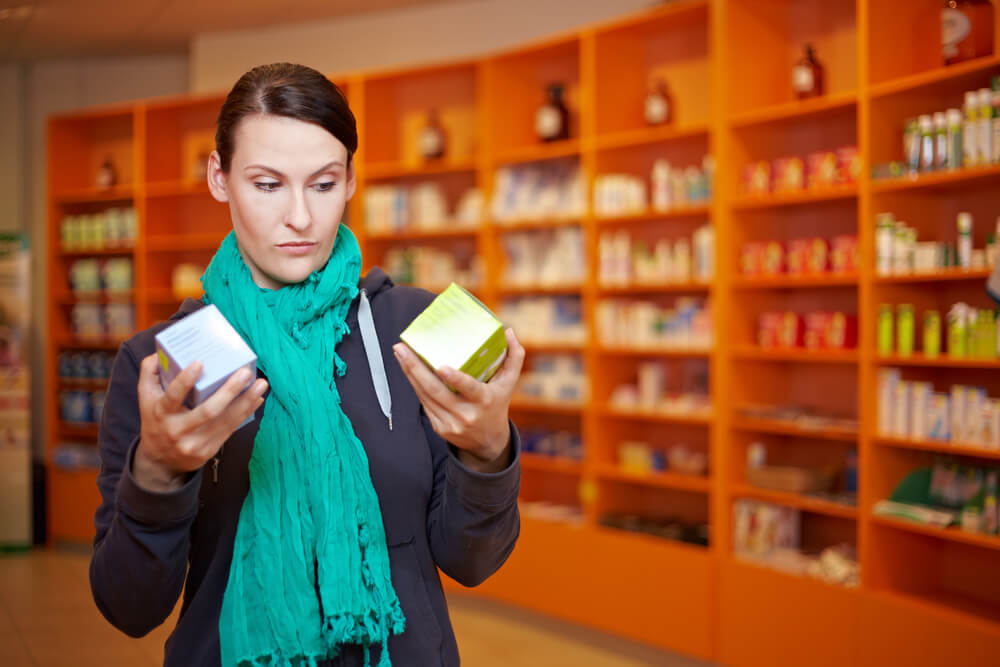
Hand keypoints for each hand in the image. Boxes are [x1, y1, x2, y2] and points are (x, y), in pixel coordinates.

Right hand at [133, 354, 268, 490]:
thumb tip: (159, 353)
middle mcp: (178, 430)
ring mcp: (195, 442)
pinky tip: (257, 399)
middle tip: (245, 373)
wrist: (159, 460)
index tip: (200, 364)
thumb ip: (149, 373)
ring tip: (261, 384)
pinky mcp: (209, 450)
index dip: (185, 382)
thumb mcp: (146, 398)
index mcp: (161, 413)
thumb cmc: (156, 420)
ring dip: (246, 402)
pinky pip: (230, 429)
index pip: (172, 397)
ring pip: (225, 421)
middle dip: (229, 391)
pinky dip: (246, 412)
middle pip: (207, 411)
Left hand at [393, 328, 524, 472]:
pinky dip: (415, 385)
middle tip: (402, 348)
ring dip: (409, 374)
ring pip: (425, 396)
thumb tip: (508, 331)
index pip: (469, 388)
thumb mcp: (509, 383)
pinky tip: (407, 369)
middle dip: (415, 368)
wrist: (488, 442)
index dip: (455, 378)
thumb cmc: (497, 404)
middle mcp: (466, 414)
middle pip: (435, 390)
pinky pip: (424, 403)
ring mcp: (450, 423)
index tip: (440, 366)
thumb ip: (514, 357)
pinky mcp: (439, 427)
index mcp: (484, 400)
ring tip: (400, 353)